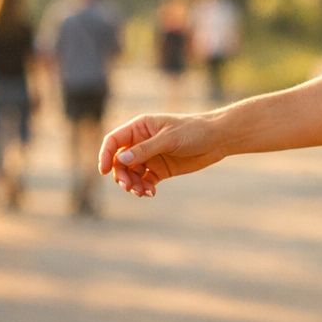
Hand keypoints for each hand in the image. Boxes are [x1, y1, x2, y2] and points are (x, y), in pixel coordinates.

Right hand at [98, 112, 226, 196]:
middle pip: (120, 161)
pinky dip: (144, 188)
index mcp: (140, 127)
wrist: (218, 139)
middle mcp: (141, 142)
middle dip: (121, 175)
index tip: (103, 171)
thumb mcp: (169, 139)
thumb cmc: (194, 131)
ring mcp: (150, 157)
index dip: (106, 155)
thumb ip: (145, 149)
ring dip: (132, 184)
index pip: (114, 140)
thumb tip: (121, 159)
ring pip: (131, 173)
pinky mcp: (160, 170)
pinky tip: (151, 193)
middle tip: (128, 186)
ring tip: (141, 192)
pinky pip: (145, 181)